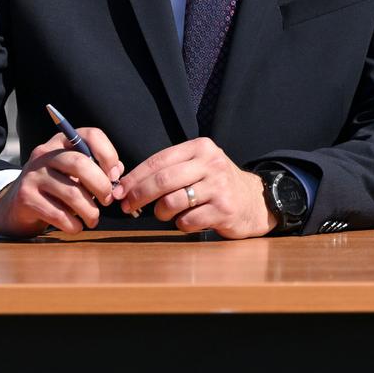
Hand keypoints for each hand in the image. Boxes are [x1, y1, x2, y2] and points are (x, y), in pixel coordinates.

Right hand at [0, 127, 122, 237]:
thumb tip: (116, 175)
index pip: (91, 135)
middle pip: (80, 164)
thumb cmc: (57, 186)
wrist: (18, 204)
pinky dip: (73, 224)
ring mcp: (33, 175)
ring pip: (71, 192)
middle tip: (108, 200)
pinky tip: (77, 226)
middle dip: (101, 185)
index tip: (115, 175)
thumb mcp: (75, 171)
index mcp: (62, 141)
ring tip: (94, 218)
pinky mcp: (25, 198)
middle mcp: (45, 154)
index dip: (108, 154)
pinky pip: (57, 213)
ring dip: (90, 210)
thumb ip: (98, 169)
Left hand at [114, 137, 275, 238]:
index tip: (119, 191)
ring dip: (161, 213)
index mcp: (201, 148)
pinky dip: (181, 224)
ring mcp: (219, 186)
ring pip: (171, 202)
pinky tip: (189, 220)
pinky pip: (186, 221)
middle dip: (138, 196)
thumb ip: (169, 170)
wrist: (254, 200)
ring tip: (167, 214)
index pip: (158, 161)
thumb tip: (126, 187)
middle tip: (127, 207)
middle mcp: (212, 163)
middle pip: (162, 181)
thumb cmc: (216, 184)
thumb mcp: (198, 166)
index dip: (134, 178)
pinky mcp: (223, 209)